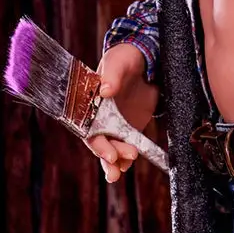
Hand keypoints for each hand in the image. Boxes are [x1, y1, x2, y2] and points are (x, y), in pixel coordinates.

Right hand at [86, 43, 159, 182]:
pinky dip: (127, 157)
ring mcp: (114, 123)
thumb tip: (106, 90)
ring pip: (112, 147)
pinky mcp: (130, 126)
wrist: (144, 60)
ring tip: (119, 173)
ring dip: (115, 162)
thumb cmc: (125, 59)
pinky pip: (127, 144)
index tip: (109, 153)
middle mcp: (99, 117)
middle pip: (100, 142)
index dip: (98, 143)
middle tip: (118, 166)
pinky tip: (128, 165)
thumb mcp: (118, 62)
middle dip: (108, 157)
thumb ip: (112, 75)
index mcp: (90, 103)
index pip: (89, 128)